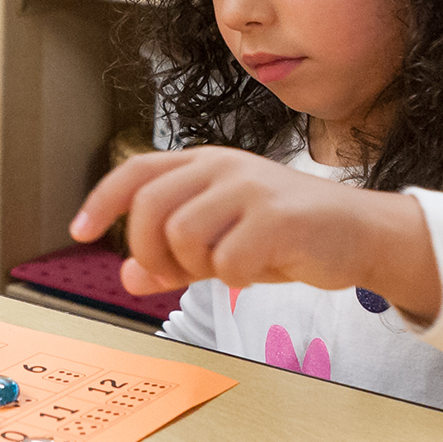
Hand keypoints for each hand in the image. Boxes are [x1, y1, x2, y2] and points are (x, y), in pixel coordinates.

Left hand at [69, 146, 442, 320]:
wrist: (362, 235)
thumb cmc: (290, 235)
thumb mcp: (223, 244)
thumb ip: (175, 258)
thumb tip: (128, 275)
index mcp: (205, 164)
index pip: (137, 173)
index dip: (101, 202)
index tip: (80, 231)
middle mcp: (223, 167)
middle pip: (150, 209)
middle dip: (151, 252)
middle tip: (175, 273)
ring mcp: (251, 188)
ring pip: (183, 236)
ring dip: (198, 267)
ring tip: (230, 266)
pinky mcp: (278, 218)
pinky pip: (228, 261)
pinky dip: (237, 277)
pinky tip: (263, 267)